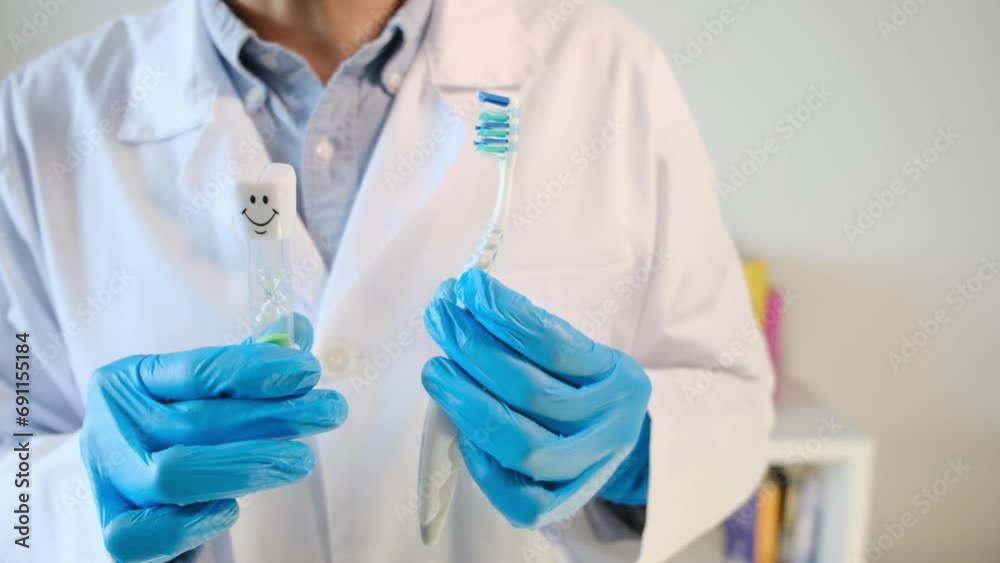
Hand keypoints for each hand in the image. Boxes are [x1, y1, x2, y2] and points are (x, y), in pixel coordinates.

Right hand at [80, 315, 346, 562]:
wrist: (137, 493)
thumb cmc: (179, 432)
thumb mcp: (206, 392)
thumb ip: (249, 364)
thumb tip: (297, 331)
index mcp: (127, 381)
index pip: (195, 371)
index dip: (254, 370)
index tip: (308, 371)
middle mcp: (108, 429)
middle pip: (193, 422)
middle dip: (270, 417)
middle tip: (328, 412)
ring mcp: (107, 483)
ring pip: (172, 474)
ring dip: (246, 465)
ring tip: (300, 459)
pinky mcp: (114, 534)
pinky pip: (142, 535)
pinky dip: (189, 523)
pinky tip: (230, 507)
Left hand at [422, 269, 651, 527]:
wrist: (613, 441)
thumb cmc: (581, 387)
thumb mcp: (577, 353)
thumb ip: (529, 334)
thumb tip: (463, 298)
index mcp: (619, 379)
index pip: (552, 344)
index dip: (504, 314)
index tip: (467, 287)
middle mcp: (612, 426)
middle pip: (530, 392)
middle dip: (474, 350)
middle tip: (441, 319)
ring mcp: (588, 471)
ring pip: (522, 446)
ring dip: (468, 404)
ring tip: (436, 371)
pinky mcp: (562, 505)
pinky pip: (520, 498)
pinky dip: (484, 464)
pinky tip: (462, 430)